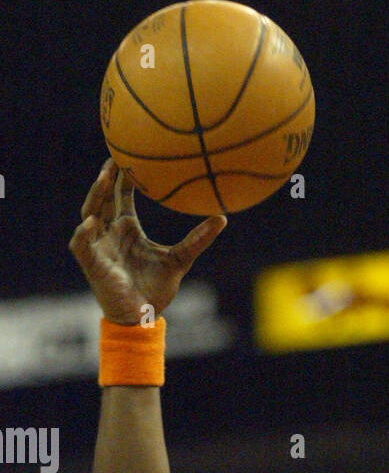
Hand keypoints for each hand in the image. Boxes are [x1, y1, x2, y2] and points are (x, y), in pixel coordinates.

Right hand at [68, 159, 225, 323]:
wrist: (143, 317)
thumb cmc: (157, 289)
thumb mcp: (180, 259)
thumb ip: (198, 239)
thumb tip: (222, 218)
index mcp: (126, 228)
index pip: (120, 196)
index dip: (122, 177)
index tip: (130, 156)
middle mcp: (109, 233)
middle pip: (102, 198)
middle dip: (105, 177)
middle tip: (115, 156)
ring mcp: (98, 247)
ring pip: (89, 213)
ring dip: (95, 196)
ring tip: (104, 179)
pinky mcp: (92, 264)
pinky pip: (81, 245)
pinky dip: (83, 233)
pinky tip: (91, 222)